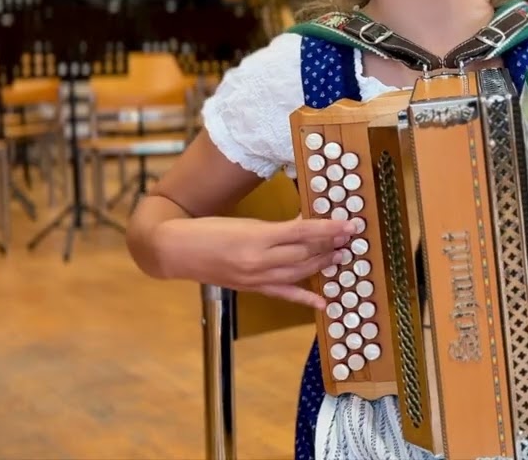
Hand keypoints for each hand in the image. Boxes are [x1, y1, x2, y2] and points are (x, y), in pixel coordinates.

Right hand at [157, 214, 355, 308]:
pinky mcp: (252, 288)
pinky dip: (304, 299)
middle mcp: (259, 261)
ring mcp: (256, 278)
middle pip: (304, 254)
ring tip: (342, 256)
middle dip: (331, 245)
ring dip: (323, 265)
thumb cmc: (209, 230)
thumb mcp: (245, 223)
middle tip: (351, 238)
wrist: (176, 251)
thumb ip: (276, 227)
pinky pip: (283, 294)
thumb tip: (306, 224)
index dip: (329, 228)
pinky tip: (323, 303)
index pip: (302, 232)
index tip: (350, 224)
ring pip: (298, 273)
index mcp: (257, 238)